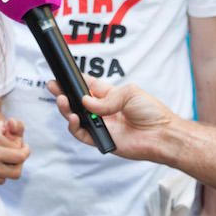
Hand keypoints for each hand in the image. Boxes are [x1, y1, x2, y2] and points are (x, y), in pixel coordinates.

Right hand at [47, 76, 172, 161]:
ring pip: (75, 117)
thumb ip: (105, 98)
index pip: (87, 86)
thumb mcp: (129, 93)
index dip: (73, 81)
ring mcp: (100, 125)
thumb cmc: (152, 112)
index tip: (61, 76)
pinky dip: (74, 126)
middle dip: (63, 94)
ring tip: (63, 101)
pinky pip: (81, 134)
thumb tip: (86, 102)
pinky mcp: (101, 140)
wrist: (162, 135)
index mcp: (109, 95)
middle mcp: (102, 110)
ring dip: (66, 109)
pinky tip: (73, 118)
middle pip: (76, 102)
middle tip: (53, 87)